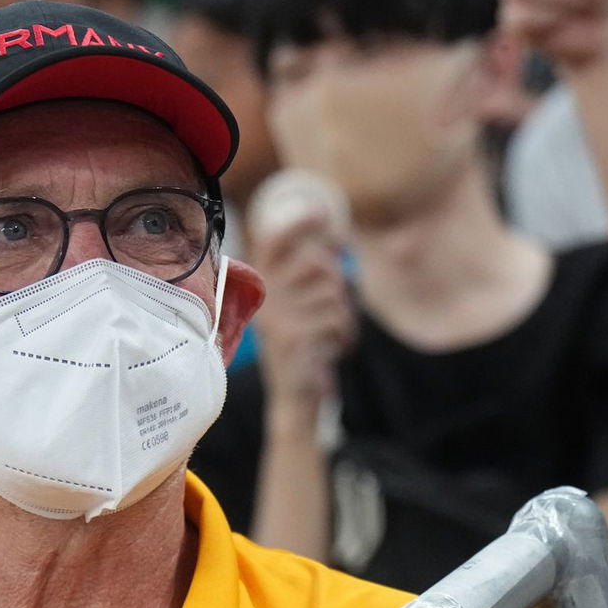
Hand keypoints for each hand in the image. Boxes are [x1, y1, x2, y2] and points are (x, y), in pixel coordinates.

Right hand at [248, 211, 354, 422]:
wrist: (294, 394)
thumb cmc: (304, 341)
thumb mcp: (300, 303)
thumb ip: (311, 271)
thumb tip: (337, 236)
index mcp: (261, 285)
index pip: (272, 241)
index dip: (297, 223)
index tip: (321, 213)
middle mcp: (264, 299)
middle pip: (316, 265)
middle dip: (337, 280)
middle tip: (337, 302)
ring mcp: (275, 319)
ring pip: (332, 294)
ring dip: (344, 313)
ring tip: (335, 331)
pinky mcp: (292, 340)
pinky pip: (335, 320)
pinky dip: (346, 333)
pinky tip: (336, 346)